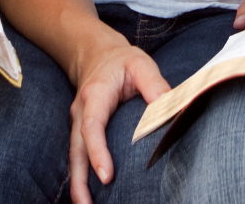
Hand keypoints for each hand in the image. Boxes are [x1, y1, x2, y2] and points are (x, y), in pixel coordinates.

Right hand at [69, 43, 170, 203]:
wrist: (96, 54)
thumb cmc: (121, 61)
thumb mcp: (140, 63)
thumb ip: (154, 84)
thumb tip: (171, 110)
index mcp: (95, 95)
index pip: (92, 126)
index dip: (97, 152)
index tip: (106, 176)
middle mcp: (80, 112)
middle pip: (75, 150)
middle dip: (80, 180)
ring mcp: (76, 123)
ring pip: (73, 157)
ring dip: (77, 184)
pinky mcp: (79, 131)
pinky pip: (78, 156)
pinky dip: (81, 176)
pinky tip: (88, 195)